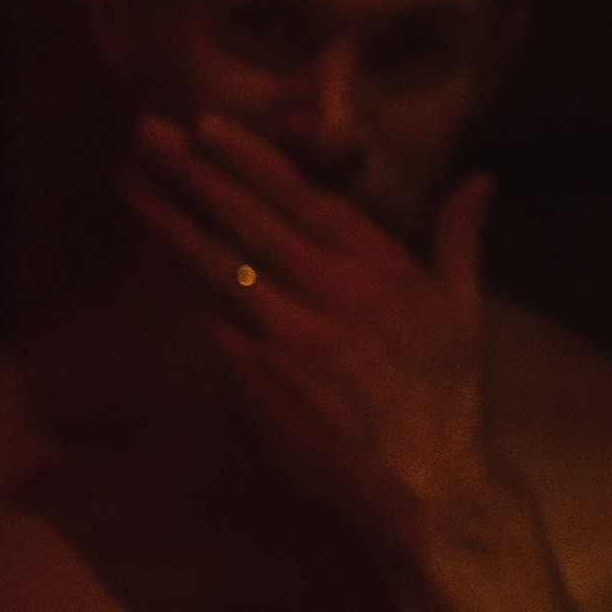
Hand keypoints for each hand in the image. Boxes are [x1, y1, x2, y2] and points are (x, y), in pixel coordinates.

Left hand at [122, 112, 498, 549]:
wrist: (428, 484)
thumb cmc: (450, 399)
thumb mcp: (466, 311)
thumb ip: (460, 239)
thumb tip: (479, 180)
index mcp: (382, 268)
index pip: (305, 198)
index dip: (252, 159)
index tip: (208, 127)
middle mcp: (333, 291)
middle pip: (249, 220)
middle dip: (194, 173)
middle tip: (148, 135)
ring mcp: (291, 334)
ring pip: (217, 265)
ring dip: (170, 221)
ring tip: (132, 185)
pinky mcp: (260, 378)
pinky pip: (212, 322)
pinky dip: (181, 289)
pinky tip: (152, 261)